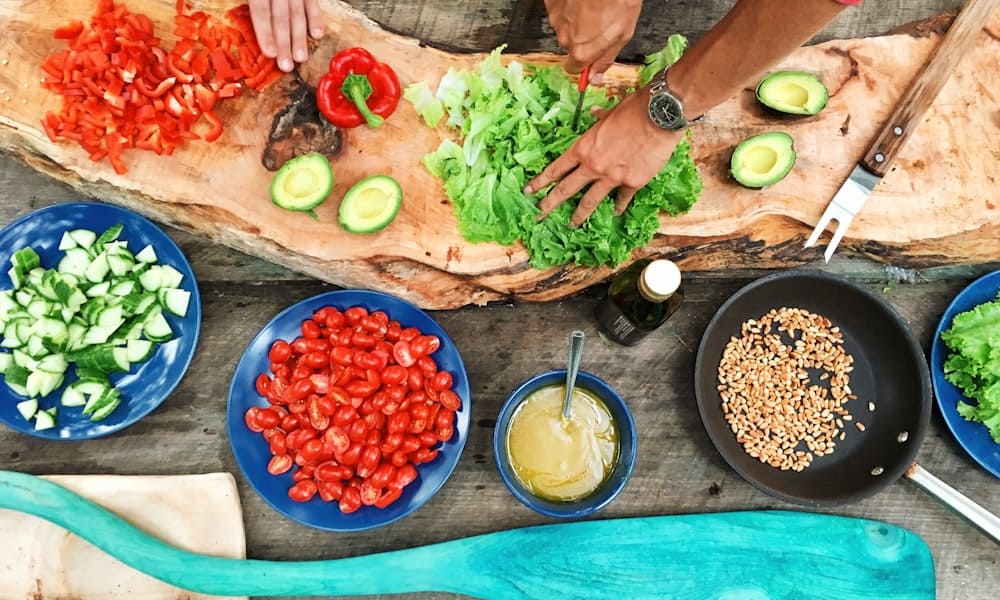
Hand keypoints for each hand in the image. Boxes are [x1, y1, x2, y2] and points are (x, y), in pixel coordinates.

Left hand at [249, 0, 324, 71]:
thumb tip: (237, 20)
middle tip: (286, 65)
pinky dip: (316, 20)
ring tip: (301, 58)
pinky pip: (313, 4)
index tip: (270, 53)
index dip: (265, 33)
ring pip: (298, 15)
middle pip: (281, 18)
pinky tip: (317, 35)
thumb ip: (253, 4)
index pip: (261, 11)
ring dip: (299, 38)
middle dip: (284, 43)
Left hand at [524, 88, 682, 227]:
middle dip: (550, 203)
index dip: (540, 181)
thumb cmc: (633, 109)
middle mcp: (593, 166)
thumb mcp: (609, 113)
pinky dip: (618, 206)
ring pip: (590, 201)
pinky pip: (622, 198)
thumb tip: (593, 114)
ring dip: (579, 215)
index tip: (529, 191)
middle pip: (566, 189)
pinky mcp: (632, 182)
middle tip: (539, 214)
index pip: (556, 169)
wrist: (659, 115)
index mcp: (583, 148)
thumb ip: (598, 119)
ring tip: (572, 224)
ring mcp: (612, 177)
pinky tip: (615, 212)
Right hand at [544, 0, 642, 81]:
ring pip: (564, 25)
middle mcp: (564, 37)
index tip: (590, 56)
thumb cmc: (618, 0)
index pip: (573, 68)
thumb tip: (595, 78)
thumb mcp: (622, 34)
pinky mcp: (551, 2)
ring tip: (592, 5)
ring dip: (576, 18)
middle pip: (570, 44)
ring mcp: (555, 17)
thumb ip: (606, 59)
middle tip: (599, 21)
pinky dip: (569, 5)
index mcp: (581, 51)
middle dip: (582, 36)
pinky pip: (559, 8)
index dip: (584, 62)